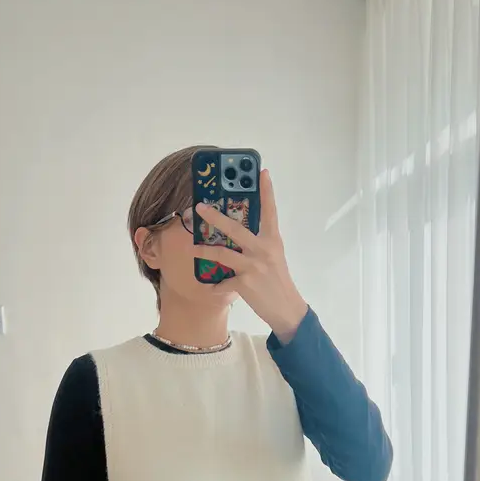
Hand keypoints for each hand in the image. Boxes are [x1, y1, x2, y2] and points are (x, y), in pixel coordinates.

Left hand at [195, 169, 308, 341]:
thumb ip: (259, 242)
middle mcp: (264, 250)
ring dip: (205, 251)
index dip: (267, 191)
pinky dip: (216, 286)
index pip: (270, 211)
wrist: (287, 309)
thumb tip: (237, 231)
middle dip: (215, 217)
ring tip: (192, 248)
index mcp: (273, 240)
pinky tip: (210, 288)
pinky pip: (223, 282)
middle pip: (236, 229)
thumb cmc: (277, 280)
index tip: (262, 172)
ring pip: (223, 254)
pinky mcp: (245, 284)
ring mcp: (254, 267)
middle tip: (200, 207)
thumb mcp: (273, 256)